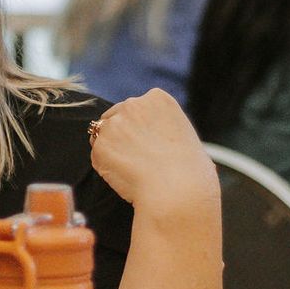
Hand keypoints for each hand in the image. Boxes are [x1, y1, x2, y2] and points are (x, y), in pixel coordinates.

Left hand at [88, 89, 218, 221]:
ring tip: (135, 170)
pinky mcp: (100, 146)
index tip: (150, 145)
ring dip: (113, 151)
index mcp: (157, 98)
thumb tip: (147, 138)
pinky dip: (107, 169)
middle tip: (139, 161)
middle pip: (116, 117)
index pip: (136, 108)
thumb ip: (161, 127)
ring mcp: (114, 124)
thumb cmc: (190, 170)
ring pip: (103, 136)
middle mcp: (133, 104)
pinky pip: (98, 157)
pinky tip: (127, 177)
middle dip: (122, 137)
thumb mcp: (183, 134)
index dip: (140, 129)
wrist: (178, 190)